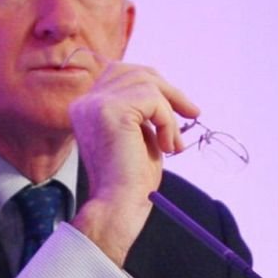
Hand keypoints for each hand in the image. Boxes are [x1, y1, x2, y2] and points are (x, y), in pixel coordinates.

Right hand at [69, 61, 198, 266]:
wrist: (119, 205)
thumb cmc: (130, 180)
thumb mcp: (137, 136)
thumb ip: (142, 112)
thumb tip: (166, 93)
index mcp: (85, 107)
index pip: (120, 74)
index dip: (154, 85)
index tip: (182, 107)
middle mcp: (84, 102)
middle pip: (135, 71)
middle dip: (169, 90)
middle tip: (193, 112)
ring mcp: (94, 104)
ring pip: (147, 83)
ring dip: (170, 113)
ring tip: (173, 144)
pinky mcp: (110, 110)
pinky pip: (153, 100)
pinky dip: (168, 122)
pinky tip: (167, 147)